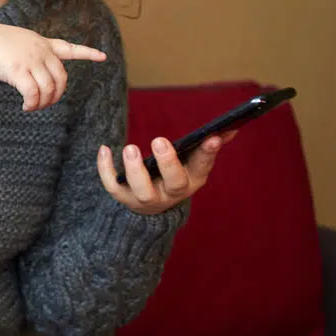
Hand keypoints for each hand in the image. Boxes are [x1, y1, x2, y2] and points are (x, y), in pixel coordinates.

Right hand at [0, 25, 106, 110]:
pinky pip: (33, 94)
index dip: (87, 53)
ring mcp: (31, 61)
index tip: (103, 57)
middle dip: (56, 95)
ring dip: (43, 103)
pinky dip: (32, 104)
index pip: (69, 48)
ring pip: (48, 89)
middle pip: (61, 78)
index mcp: (41, 43)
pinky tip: (26, 107)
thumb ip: (29, 55)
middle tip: (45, 103)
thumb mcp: (17, 43)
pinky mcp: (20, 72)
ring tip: (33, 107)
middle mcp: (41, 52)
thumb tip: (31, 72)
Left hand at [96, 131, 235, 213]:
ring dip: (136, 170)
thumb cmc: (173, 176)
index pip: (202, 167)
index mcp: (191, 181)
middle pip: (174, 183)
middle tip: (159, 140)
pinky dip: (106, 169)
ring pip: (143, 191)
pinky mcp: (123, 197)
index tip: (212, 137)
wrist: (150, 208)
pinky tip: (104, 149)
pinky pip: (113, 187)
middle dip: (168, 163)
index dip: (208, 154)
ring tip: (130, 148)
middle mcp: (171, 194)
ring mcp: (146, 199)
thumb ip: (207, 147)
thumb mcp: (192, 165)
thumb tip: (230, 128)